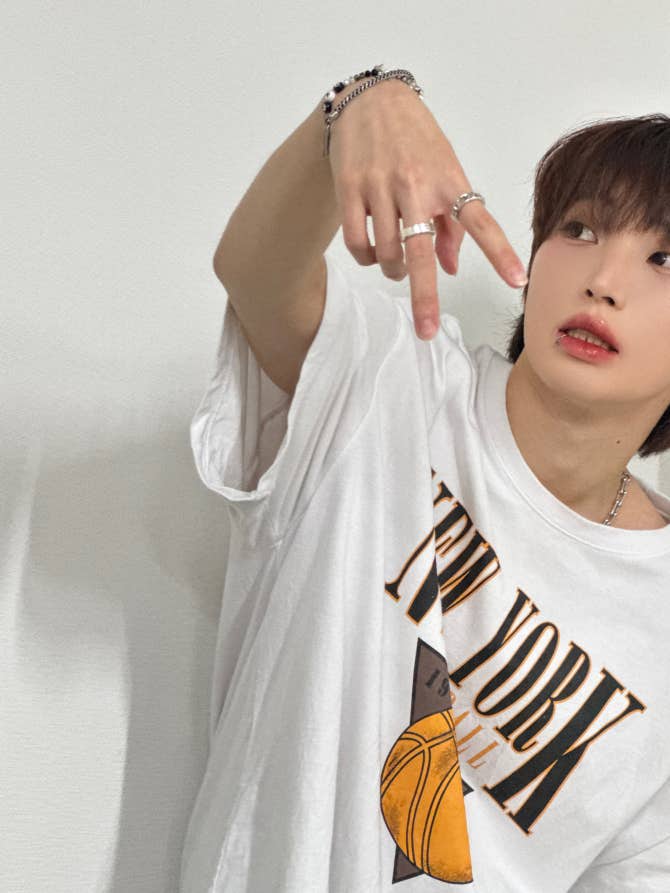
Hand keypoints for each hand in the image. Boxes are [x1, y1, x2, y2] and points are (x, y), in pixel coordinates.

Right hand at [327, 79, 527, 339]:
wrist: (370, 99)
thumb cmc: (415, 140)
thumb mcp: (444, 171)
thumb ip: (450, 223)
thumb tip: (450, 270)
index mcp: (449, 181)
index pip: (480, 222)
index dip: (499, 254)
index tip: (517, 281)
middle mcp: (416, 185)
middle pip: (422, 252)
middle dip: (424, 298)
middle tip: (426, 331)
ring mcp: (380, 187)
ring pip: (385, 253)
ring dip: (393, 271)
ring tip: (398, 266)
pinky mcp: (350, 188)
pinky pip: (356, 241)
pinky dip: (365, 258)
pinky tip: (371, 254)